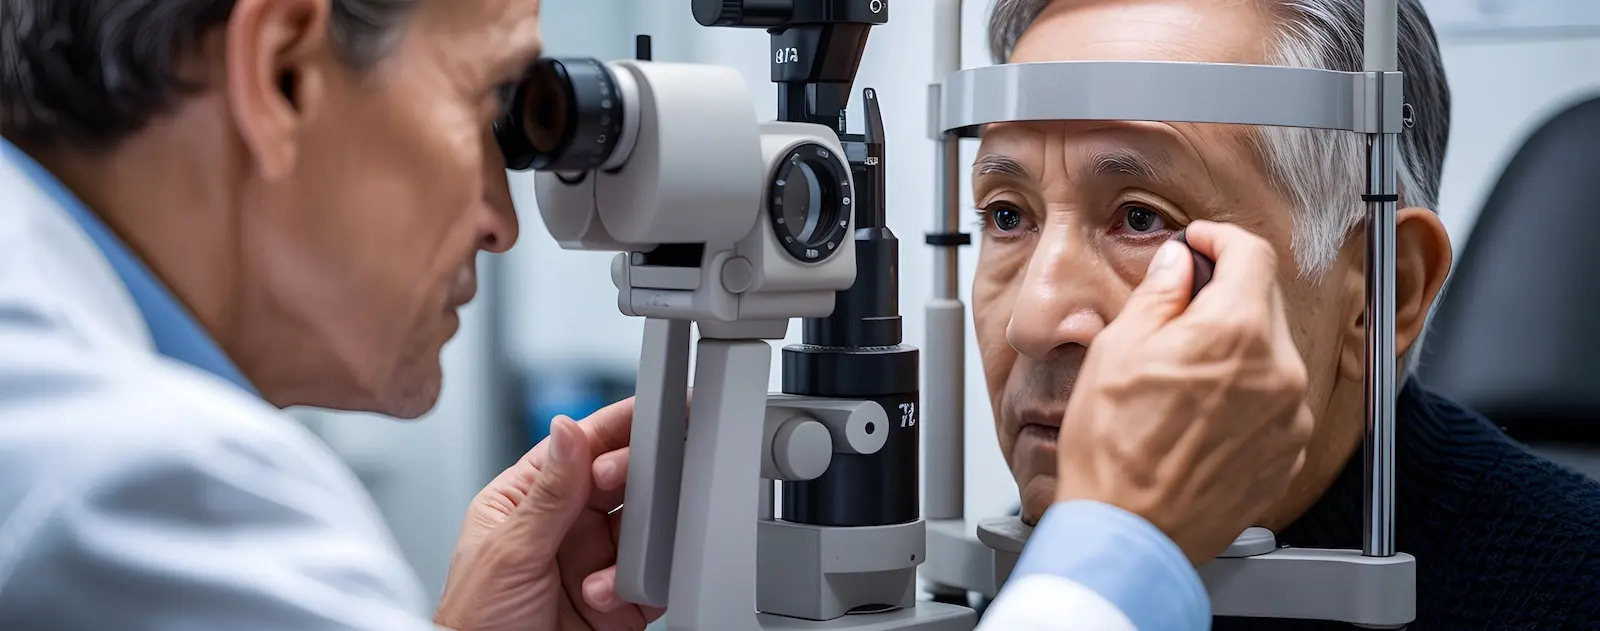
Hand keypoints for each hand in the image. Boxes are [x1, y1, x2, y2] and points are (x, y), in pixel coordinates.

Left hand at [434, 398, 661, 630]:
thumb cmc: (474, 623)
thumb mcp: (509, 550)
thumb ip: (548, 491)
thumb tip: (568, 427)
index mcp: (527, 499)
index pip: (580, 447)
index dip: (616, 427)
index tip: (651, 411)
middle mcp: (566, 527)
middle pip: (622, 482)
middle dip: (633, 482)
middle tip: (628, 484)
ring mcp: (596, 563)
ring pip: (645, 528)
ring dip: (636, 540)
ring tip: (611, 559)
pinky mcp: (621, 601)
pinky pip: (654, 577)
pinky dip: (645, 581)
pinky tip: (609, 593)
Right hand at [1053, 220, 1314, 565]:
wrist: (1129, 533)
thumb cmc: (1113, 453)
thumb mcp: (1117, 349)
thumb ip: (1159, 294)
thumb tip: (1177, 263)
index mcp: (1235, 332)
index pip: (1252, 254)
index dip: (1220, 238)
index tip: (1200, 244)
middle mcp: (1278, 370)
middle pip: (1264, 300)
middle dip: (1225, 292)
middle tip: (1179, 307)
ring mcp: (1289, 416)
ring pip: (1271, 352)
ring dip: (1236, 345)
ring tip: (1183, 373)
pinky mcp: (1287, 452)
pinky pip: (1275, 400)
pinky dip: (1246, 392)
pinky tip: (1200, 411)